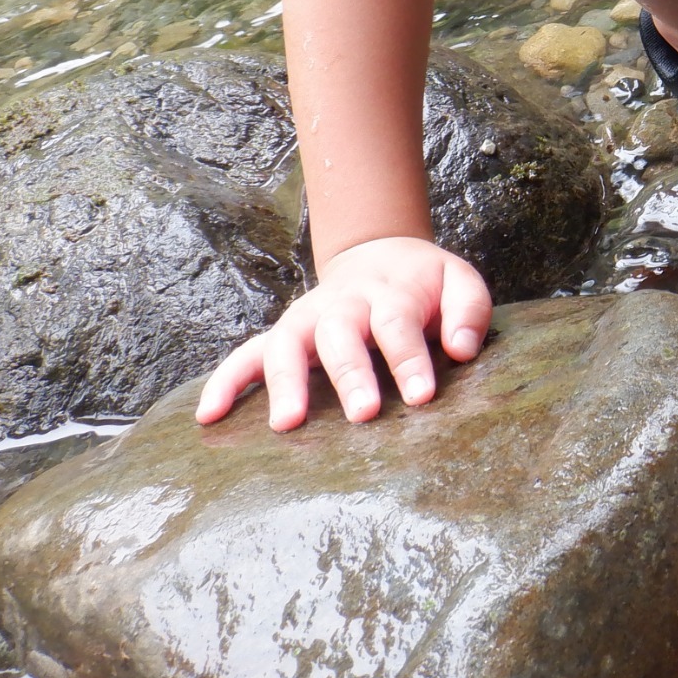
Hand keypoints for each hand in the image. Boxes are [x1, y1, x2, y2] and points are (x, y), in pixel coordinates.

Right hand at [195, 236, 491, 430]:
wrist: (382, 253)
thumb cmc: (426, 282)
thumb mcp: (459, 281)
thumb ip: (468, 311)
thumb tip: (461, 349)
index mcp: (389, 292)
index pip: (398, 324)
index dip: (409, 359)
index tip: (422, 395)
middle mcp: (342, 304)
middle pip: (340, 334)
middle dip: (350, 374)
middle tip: (364, 413)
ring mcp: (307, 318)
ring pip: (286, 343)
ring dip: (285, 382)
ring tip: (288, 424)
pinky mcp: (283, 334)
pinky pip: (246, 355)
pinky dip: (225, 380)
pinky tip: (209, 415)